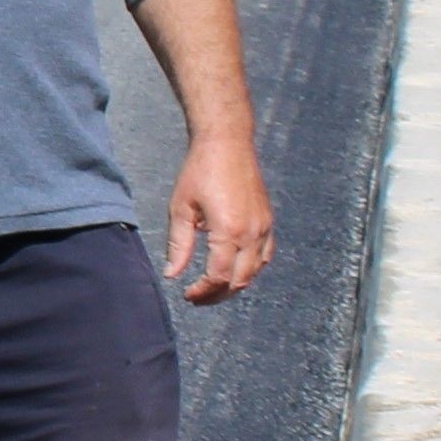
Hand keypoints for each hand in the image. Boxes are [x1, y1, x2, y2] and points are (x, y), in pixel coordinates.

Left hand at [161, 130, 274, 303]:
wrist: (227, 142)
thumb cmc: (199, 171)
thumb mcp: (181, 208)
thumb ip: (178, 245)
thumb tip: (172, 275)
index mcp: (229, 231)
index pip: (219, 276)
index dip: (203, 292)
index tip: (188, 295)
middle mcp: (252, 232)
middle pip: (240, 280)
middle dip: (218, 295)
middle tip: (198, 298)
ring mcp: (264, 226)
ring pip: (255, 271)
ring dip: (235, 284)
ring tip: (213, 288)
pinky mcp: (268, 220)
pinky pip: (266, 254)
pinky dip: (252, 268)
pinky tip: (235, 269)